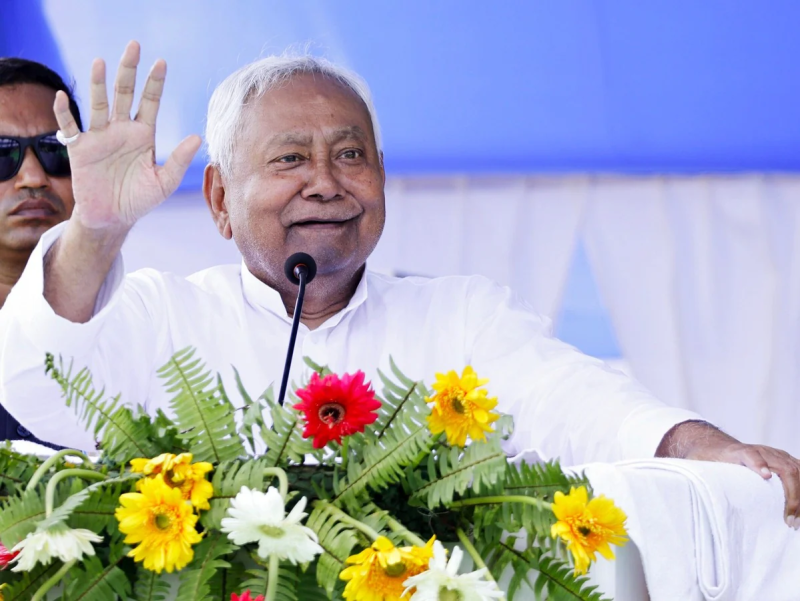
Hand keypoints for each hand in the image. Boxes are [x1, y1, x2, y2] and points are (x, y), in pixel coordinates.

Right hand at [53, 40, 200, 231]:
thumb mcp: (164, 183)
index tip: (161, 62)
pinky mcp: (80, 149)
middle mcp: (121, 130)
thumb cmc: (139, 200)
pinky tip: (63, 97)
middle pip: (125, 94)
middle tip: (134, 45)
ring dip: (98, 84)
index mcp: (144, 135)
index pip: (150, 103)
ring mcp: (100, 137)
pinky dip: (64, 113)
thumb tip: (197, 137)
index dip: (155, 84)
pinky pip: (70, 127)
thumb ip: (179, 161)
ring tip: (99, 62)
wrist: (113, 219)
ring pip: (99, 104)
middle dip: (129, 71)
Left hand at [657, 421, 799, 528]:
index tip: (765, 476)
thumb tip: (684, 489)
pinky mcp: (783, 460)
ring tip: (796, 520)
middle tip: (788, 519)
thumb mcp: (697, 467)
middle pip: (783, 467)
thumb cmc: (707, 459)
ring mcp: (774, 454)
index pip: (749, 454)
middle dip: (791, 494)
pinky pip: (799, 471)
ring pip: (795, 470)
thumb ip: (695, 475)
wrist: (714, 446)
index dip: (758, 463)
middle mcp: (760, 451)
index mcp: (736, 452)